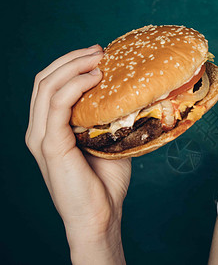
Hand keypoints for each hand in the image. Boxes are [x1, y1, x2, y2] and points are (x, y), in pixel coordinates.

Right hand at [25, 45, 130, 263]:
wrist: (101, 214)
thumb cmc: (105, 181)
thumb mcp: (107, 140)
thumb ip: (108, 118)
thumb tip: (129, 94)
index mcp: (50, 127)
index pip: (51, 85)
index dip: (71, 64)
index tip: (99, 55)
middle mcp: (40, 129)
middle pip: (45, 79)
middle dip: (72, 59)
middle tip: (99, 50)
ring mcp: (41, 136)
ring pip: (47, 86)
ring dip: (73, 66)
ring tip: (98, 58)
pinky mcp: (50, 144)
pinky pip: (56, 104)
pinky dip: (73, 85)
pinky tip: (94, 78)